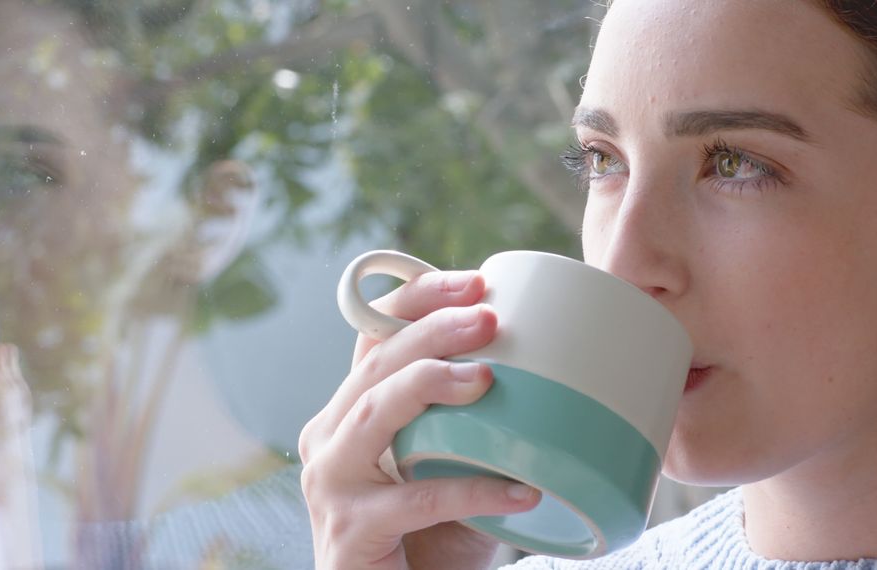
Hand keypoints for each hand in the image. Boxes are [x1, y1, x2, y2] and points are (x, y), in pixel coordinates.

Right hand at [299, 270, 540, 569]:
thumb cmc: (430, 535)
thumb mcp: (448, 463)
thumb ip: (470, 420)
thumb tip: (548, 368)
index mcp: (350, 412)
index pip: (375, 336)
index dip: (419, 299)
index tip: (477, 281)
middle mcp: (329, 439)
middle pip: (376, 365)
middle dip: (432, 330)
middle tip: (489, 318)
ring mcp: (332, 485)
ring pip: (373, 413)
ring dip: (428, 383)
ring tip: (486, 378)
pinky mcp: (349, 532)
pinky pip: (415, 499)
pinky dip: (471, 490)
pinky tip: (521, 490)